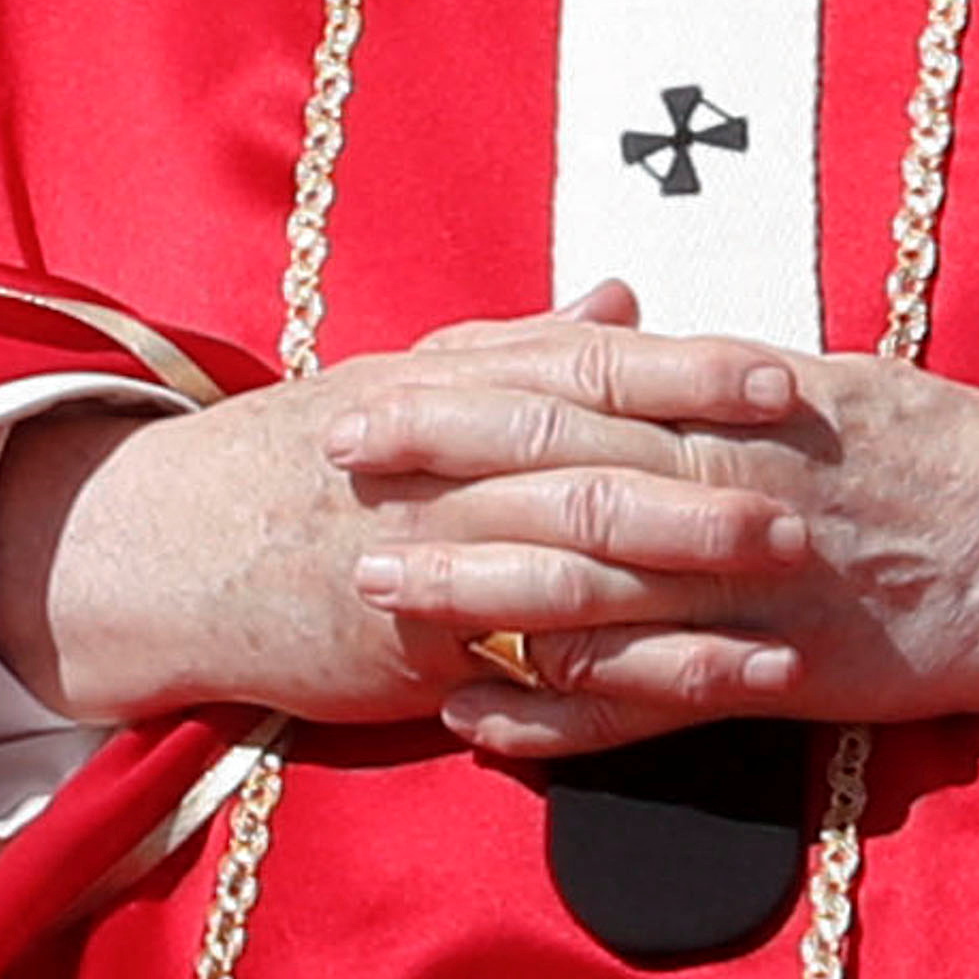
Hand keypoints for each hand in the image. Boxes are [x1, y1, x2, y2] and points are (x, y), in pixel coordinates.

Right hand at [0, 292, 815, 726]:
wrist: (163, 552)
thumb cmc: (290, 462)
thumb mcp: (396, 381)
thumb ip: (517, 344)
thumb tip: (624, 296)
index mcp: (441, 388)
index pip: (578, 367)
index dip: (683, 370)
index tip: (781, 373)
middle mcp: (438, 465)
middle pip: (587, 457)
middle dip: (706, 470)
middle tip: (815, 481)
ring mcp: (427, 557)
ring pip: (574, 558)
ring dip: (692, 572)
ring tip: (794, 580)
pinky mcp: (418, 650)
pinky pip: (548, 665)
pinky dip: (643, 676)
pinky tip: (726, 682)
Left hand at [373, 353, 978, 760]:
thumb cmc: (946, 453)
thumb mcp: (828, 381)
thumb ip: (709, 376)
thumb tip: (606, 338)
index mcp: (746, 402)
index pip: (581, 380)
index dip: (469, 382)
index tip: (376, 375)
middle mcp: (741, 487)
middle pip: (564, 469)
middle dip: (440, 466)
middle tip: (334, 462)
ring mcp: (758, 588)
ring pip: (593, 586)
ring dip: (474, 588)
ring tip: (376, 585)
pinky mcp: (785, 676)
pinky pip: (651, 702)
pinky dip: (558, 714)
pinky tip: (475, 719)